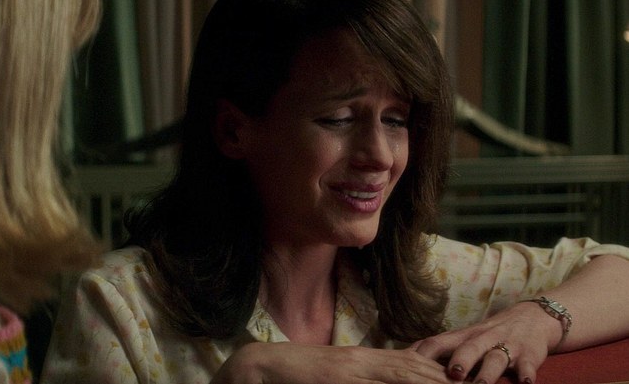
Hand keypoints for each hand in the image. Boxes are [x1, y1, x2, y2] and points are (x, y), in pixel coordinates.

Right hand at [212, 341, 459, 383]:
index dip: (439, 369)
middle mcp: (364, 360)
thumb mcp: (336, 380)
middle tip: (479, 379)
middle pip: (416, 365)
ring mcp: (354, 368)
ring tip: (464, 382)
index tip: (466, 376)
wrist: (263, 368)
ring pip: (405, 371)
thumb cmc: (298, 378)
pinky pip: (381, 382)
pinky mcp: (343, 377)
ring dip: (436, 378)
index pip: (410, 363)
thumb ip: (361, 381)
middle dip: (449, 374)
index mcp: (364, 361)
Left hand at [411, 302, 561, 383]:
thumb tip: (409, 357)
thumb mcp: (465, 337)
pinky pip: (528, 365)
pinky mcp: (529, 355)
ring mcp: (507, 346)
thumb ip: (442, 348)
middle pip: (469, 347)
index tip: (410, 365)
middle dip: (460, 360)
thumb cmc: (490, 333)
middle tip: (453, 374)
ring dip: (488, 372)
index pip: (439, 341)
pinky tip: (526, 383)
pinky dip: (528, 374)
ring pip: (496, 358)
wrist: (534, 318)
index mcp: (464, 336)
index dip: (425, 352)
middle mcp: (484, 339)